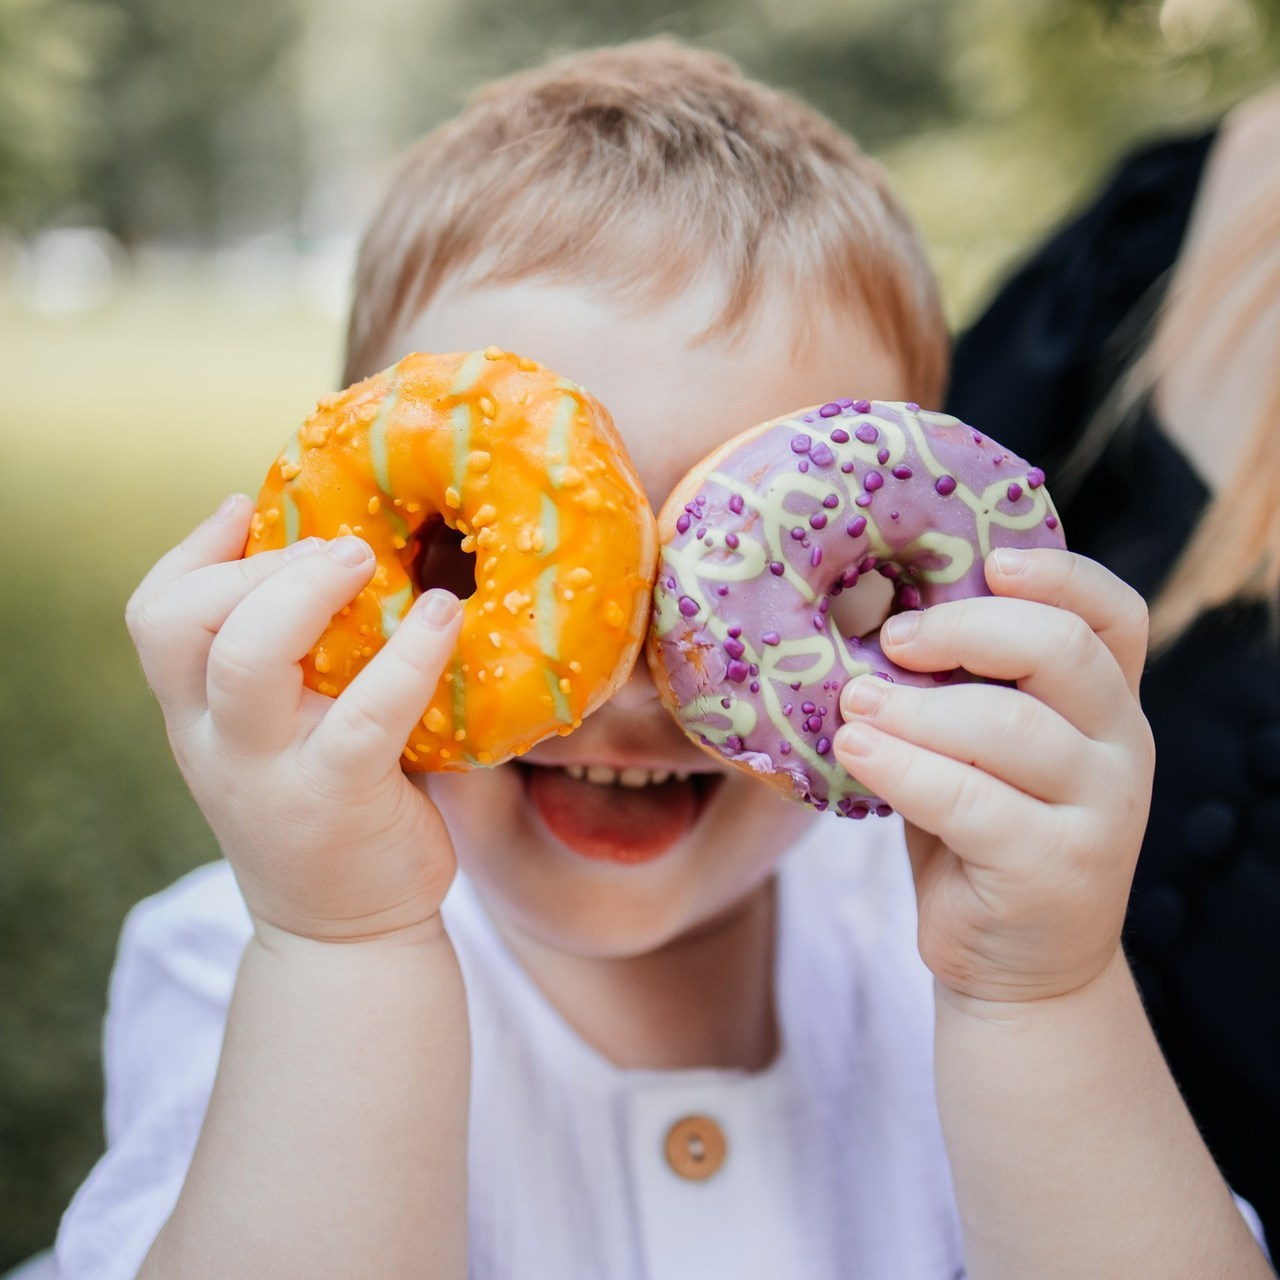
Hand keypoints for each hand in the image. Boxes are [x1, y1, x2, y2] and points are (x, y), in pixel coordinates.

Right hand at [125, 494, 463, 943]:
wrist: (347, 933)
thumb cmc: (332, 807)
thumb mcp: (283, 737)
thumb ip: (291, 666)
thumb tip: (340, 563)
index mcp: (199, 717)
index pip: (154, 619)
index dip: (191, 553)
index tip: (246, 506)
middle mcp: (216, 742)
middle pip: (183, 625)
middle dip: (254, 565)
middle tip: (338, 544)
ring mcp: (269, 773)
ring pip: (244, 659)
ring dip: (304, 592)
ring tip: (367, 559)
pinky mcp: (338, 799)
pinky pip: (365, 714)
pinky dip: (406, 656)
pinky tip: (444, 618)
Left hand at [834, 548, 1153, 1003]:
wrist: (1014, 964)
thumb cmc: (980, 833)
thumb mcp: (977, 749)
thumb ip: (959, 688)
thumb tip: (875, 611)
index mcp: (1108, 702)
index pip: (1113, 614)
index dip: (1058, 576)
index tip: (987, 563)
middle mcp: (1125, 746)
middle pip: (1061, 651)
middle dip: (966, 631)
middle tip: (894, 640)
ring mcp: (1104, 810)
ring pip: (1009, 727)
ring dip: (915, 708)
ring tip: (853, 702)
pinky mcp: (1060, 868)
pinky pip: (972, 800)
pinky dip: (902, 768)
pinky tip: (855, 750)